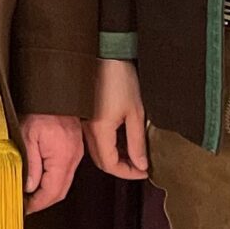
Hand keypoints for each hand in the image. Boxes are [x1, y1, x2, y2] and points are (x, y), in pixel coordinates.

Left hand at [21, 112, 83, 212]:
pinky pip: (66, 172)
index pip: (52, 191)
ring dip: (49, 192)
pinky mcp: (75, 149)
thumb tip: (29, 187)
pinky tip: (42, 180)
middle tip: (27, 205)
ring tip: (31, 194)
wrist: (54, 94)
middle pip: (61, 191)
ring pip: (64, 183)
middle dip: (44, 202)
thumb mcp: (27, 136)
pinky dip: (54, 180)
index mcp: (62, 156)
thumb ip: (30, 164)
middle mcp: (73, 157)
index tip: (27, 208)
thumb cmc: (40, 109)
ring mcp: (76, 153)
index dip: (38, 204)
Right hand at [86, 58, 148, 179]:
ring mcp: (86, 123)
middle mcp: (88, 130)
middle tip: (140, 166)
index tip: (144, 171)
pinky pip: (96, 140)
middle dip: (122, 168)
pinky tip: (123, 140)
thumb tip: (140, 163)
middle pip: (102, 161)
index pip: (110, 165)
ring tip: (135, 154)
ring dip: (116, 157)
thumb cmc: (119, 78)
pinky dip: (110, 146)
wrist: (105, 55)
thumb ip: (137, 142)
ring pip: (98, 152)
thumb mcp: (135, 112)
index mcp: (100, 130)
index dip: (128, 173)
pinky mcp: (87, 116)